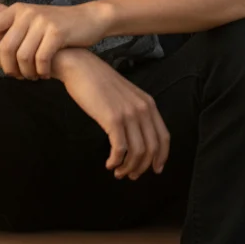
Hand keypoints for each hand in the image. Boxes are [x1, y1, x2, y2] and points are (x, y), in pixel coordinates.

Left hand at [0, 0, 112, 77]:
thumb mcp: (31, 14)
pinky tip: (45, 74)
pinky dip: (41, 71)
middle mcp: (28, 12)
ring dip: (26, 72)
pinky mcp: (58, 32)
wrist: (89, 19)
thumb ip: (7, 12)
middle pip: (6, 47)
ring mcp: (43, 21)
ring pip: (23, 56)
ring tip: (32, 76)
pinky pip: (41, 58)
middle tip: (17, 76)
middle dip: (9, 67)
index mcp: (18, 9)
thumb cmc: (56, 22)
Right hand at [53, 47, 169, 178]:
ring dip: (128, 167)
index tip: (155, 170)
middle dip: (143, 167)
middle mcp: (143, 109)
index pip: (164, 137)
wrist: (80, 67)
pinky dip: (116, 161)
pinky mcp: (113, 119)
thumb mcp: (125, 96)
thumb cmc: (99, 83)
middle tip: (131, 176)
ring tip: (118, 172)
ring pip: (138, 152)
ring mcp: (129, 113)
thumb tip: (137, 138)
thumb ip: (134, 112)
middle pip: (152, 148)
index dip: (161, 157)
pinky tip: (109, 163)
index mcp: (148, 103)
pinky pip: (120, 149)